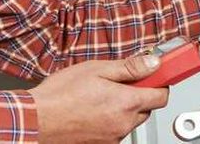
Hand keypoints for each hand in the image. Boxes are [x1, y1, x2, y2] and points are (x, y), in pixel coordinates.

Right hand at [28, 53, 168, 142]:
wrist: (37, 119)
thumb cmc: (61, 94)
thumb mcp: (97, 69)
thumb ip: (129, 67)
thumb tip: (153, 63)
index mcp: (126, 102)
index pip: (161, 96)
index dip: (159, 83)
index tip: (153, 75)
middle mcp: (124, 124)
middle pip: (146, 108)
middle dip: (138, 94)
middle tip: (118, 82)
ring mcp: (113, 137)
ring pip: (130, 120)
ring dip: (123, 108)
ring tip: (99, 96)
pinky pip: (116, 130)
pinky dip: (110, 120)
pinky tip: (92, 110)